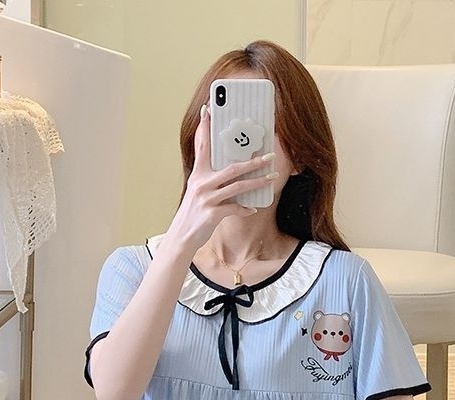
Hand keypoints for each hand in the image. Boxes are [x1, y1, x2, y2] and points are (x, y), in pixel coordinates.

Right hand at [165, 104, 276, 252]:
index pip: (202, 145)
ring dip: (257, 182)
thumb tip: (233, 170)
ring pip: (237, 187)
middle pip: (231, 168)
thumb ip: (212, 179)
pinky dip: (245, 209)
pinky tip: (252, 208)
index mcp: (198, 174)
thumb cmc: (194, 213)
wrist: (182, 236)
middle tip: (269, 156)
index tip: (208, 109)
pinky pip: (234, 209)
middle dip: (253, 162)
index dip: (205, 127)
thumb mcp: (198, 191)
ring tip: (272, 177)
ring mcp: (207, 199)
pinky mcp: (212, 214)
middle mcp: (201, 184)